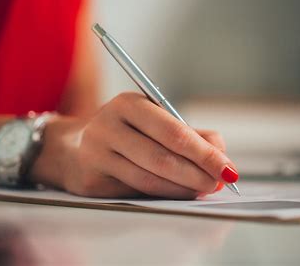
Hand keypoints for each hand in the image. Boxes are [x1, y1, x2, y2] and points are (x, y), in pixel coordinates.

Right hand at [29, 92, 237, 198]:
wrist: (71, 148)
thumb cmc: (122, 132)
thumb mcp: (150, 120)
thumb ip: (188, 133)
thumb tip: (220, 150)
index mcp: (127, 104)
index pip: (173, 131)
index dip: (204, 152)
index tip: (228, 167)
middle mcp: (108, 126)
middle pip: (162, 157)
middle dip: (198, 173)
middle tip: (220, 182)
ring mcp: (97, 155)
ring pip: (149, 179)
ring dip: (183, 188)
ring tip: (203, 189)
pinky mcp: (92, 181)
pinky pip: (135, 192)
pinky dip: (163, 195)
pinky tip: (179, 194)